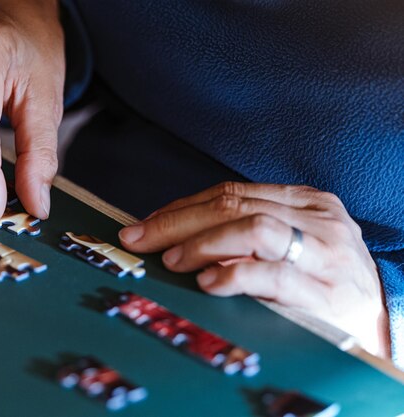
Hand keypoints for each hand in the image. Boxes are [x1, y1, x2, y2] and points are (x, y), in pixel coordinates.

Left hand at [118, 182, 389, 357]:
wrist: (381, 324)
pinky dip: (234, 274)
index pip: (231, 192)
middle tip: (139, 239)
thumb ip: (247, 234)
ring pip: (252, 228)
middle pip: (233, 205)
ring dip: (201, 242)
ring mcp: (324, 253)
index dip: (182, 207)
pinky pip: (274, 275)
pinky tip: (208, 282)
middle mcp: (317, 219)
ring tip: (171, 260)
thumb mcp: (293, 245)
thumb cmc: (326, 284)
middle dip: (176, 222)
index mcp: (305, 202)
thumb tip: (178, 237)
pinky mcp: (327, 292)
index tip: (146, 223)